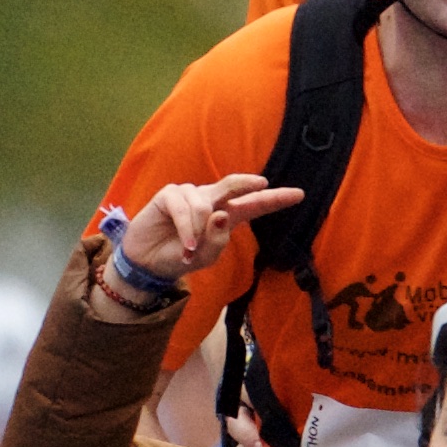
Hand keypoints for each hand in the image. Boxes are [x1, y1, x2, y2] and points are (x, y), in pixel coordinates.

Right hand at [108, 174, 301, 293]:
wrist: (147, 263)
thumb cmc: (179, 257)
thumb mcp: (205, 257)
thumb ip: (218, 240)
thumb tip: (222, 214)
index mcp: (226, 217)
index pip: (254, 205)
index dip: (275, 200)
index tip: (299, 194)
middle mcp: (210, 201)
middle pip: (233, 186)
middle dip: (248, 183)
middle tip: (263, 184)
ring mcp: (189, 195)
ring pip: (204, 205)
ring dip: (198, 230)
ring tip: (188, 250)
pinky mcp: (169, 195)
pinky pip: (184, 208)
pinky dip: (186, 228)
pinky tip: (184, 245)